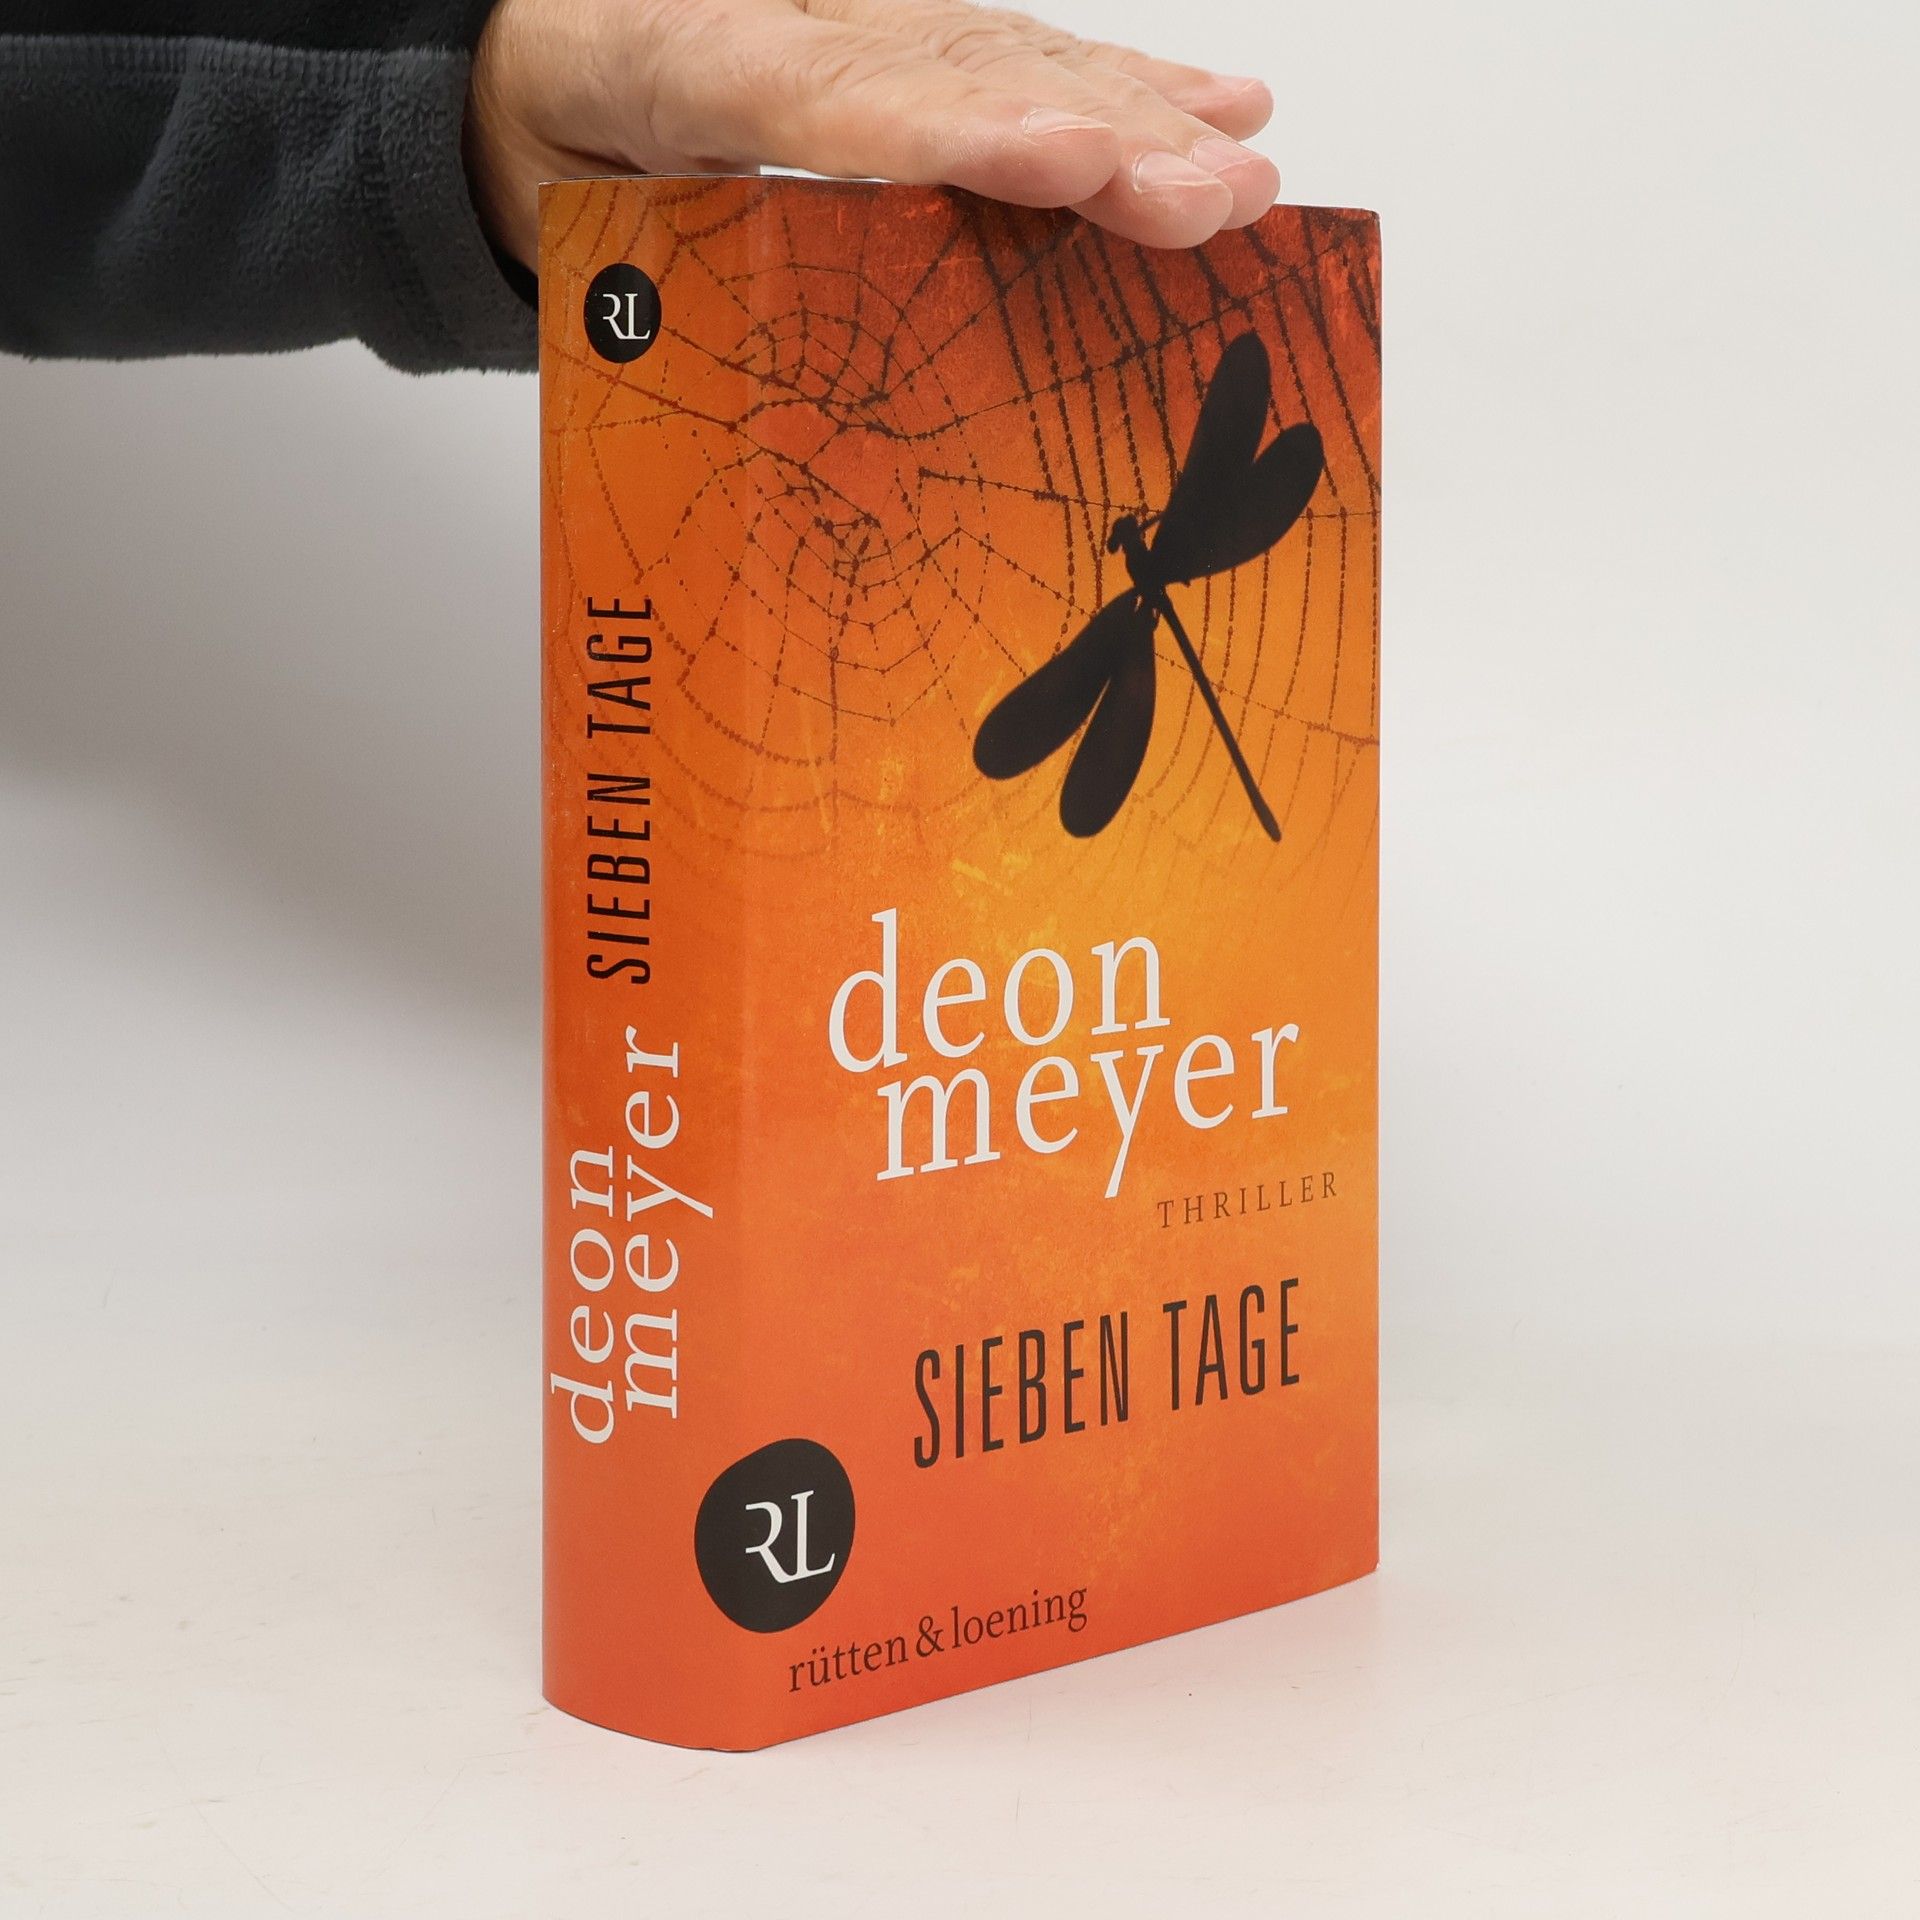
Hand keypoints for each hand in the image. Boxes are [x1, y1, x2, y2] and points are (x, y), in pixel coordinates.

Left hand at [465, 0, 1278, 267]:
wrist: (539, 63)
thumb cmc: (568, 161)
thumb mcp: (583, 235)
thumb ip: (662, 301)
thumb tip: (770, 446)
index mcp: (693, 62)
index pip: (838, 99)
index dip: (964, 131)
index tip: (1068, 158)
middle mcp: (799, 24)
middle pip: (965, 73)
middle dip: (1103, 134)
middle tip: (1211, 197)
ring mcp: (864, 18)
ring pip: (1016, 58)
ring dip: (1142, 120)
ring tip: (1241, 171)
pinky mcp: (909, 36)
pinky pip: (1023, 55)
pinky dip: (1124, 85)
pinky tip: (1218, 101)